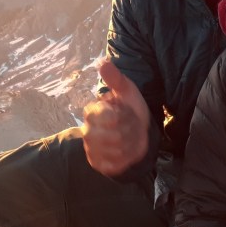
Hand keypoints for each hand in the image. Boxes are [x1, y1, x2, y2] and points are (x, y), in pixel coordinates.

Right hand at [81, 60, 150, 176]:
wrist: (138, 131)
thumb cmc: (130, 108)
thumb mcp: (127, 91)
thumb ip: (115, 79)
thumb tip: (103, 62)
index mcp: (91, 112)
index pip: (111, 117)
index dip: (125, 116)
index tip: (126, 111)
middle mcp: (87, 131)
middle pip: (115, 136)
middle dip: (130, 131)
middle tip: (131, 125)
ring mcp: (91, 149)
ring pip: (118, 151)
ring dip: (131, 143)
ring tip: (131, 136)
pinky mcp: (98, 163)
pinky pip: (116, 164)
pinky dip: (127, 158)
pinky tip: (128, 150)